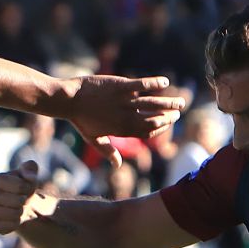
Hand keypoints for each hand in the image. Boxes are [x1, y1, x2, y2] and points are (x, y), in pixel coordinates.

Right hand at [0, 160, 56, 234]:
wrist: (19, 206)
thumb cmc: (23, 187)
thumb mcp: (29, 174)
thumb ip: (30, 168)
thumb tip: (29, 177)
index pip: (19, 186)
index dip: (28, 189)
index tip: (27, 188)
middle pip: (17, 202)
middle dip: (25, 201)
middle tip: (22, 200)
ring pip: (12, 215)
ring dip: (21, 213)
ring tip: (18, 209)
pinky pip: (8, 227)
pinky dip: (15, 224)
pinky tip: (13, 219)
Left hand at [61, 74, 186, 164]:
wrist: (68, 100)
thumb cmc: (80, 120)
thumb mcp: (93, 139)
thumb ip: (108, 151)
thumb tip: (117, 165)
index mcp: (121, 130)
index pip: (148, 131)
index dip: (161, 128)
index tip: (169, 122)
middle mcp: (125, 117)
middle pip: (154, 118)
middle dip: (169, 116)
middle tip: (179, 111)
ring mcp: (123, 101)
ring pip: (152, 103)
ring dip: (168, 102)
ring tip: (180, 101)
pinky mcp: (119, 86)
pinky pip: (141, 85)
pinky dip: (154, 84)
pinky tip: (164, 82)